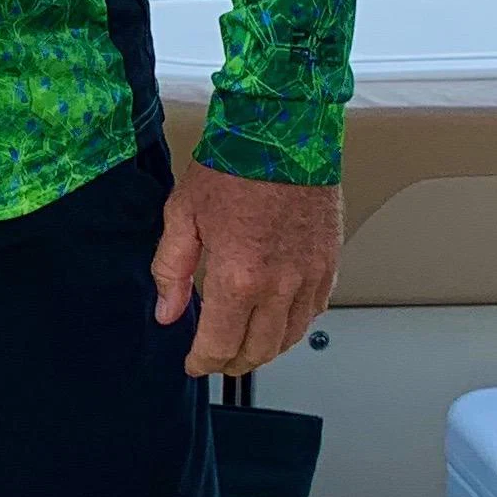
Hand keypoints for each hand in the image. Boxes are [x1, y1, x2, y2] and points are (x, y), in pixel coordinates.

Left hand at [151, 158, 341, 379]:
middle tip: (217, 361)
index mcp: (239, 277)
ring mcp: (310, 276)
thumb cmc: (233, 166)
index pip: (220, 345)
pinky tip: (278, 321)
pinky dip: (295, 326)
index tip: (194, 364)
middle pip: (258, 351)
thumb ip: (173, 270)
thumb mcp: (183, 215)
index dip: (202, 362)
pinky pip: (314, 312)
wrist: (282, 132)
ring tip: (245, 348)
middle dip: (233, 364)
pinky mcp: (330, 263)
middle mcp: (280, 285)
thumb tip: (167, 313)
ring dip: (266, 350)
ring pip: (291, 338)